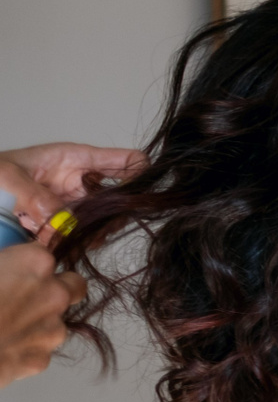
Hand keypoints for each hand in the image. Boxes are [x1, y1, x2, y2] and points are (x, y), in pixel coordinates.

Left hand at [0, 142, 142, 234]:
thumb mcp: (5, 176)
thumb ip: (32, 195)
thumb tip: (60, 220)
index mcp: (76, 158)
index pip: (126, 160)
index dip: (140, 176)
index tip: (134, 197)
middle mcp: (82, 181)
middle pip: (121, 196)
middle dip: (114, 213)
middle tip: (97, 226)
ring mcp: (76, 203)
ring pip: (105, 220)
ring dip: (93, 231)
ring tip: (66, 235)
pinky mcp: (66, 224)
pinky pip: (85, 236)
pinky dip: (78, 243)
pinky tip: (61, 242)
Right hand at [0, 243, 85, 386]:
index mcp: (35, 263)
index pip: (44, 254)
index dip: (26, 264)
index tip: (12, 271)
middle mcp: (55, 294)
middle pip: (73, 286)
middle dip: (56, 288)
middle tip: (27, 295)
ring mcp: (53, 330)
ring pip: (56, 321)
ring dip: (38, 321)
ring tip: (4, 326)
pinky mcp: (43, 360)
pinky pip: (38, 349)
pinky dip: (23, 347)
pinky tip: (0, 347)